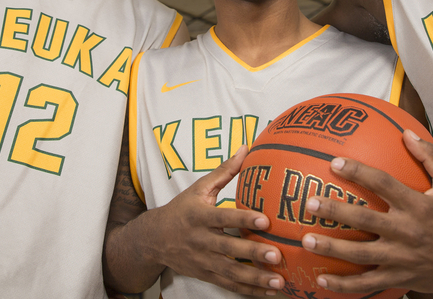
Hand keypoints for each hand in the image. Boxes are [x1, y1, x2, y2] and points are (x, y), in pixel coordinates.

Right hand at [147, 147, 284, 294]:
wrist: (154, 239)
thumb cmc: (181, 209)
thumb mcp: (199, 188)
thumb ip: (224, 171)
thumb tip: (246, 148)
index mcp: (199, 216)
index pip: (224, 217)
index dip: (243, 219)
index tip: (265, 220)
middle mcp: (200, 240)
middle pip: (229, 248)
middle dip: (253, 253)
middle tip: (277, 255)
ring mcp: (202, 260)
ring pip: (230, 271)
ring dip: (255, 278)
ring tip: (278, 281)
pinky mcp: (205, 275)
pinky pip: (228, 285)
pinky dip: (248, 290)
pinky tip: (268, 292)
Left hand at [300, 131, 432, 294]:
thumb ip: (431, 156)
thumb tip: (406, 132)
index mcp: (419, 206)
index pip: (385, 185)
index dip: (359, 173)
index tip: (335, 163)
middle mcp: (409, 232)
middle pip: (366, 221)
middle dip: (337, 212)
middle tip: (311, 203)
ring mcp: (403, 259)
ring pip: (362, 255)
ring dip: (333, 249)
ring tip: (307, 241)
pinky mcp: (400, 279)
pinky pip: (368, 284)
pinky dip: (344, 286)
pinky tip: (320, 279)